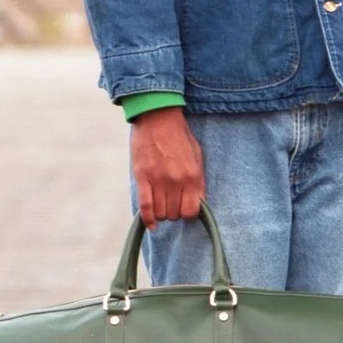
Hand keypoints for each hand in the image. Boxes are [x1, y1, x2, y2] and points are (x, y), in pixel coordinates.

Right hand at [131, 106, 204, 227]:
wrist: (158, 117)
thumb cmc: (179, 136)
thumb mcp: (197, 157)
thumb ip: (198, 181)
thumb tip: (199, 202)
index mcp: (193, 176)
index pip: (192, 211)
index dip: (188, 214)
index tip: (184, 209)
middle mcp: (177, 181)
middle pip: (175, 214)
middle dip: (173, 213)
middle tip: (170, 204)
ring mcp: (159, 180)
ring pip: (160, 212)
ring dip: (161, 214)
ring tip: (160, 205)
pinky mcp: (142, 177)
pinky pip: (145, 206)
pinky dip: (147, 219)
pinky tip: (150, 224)